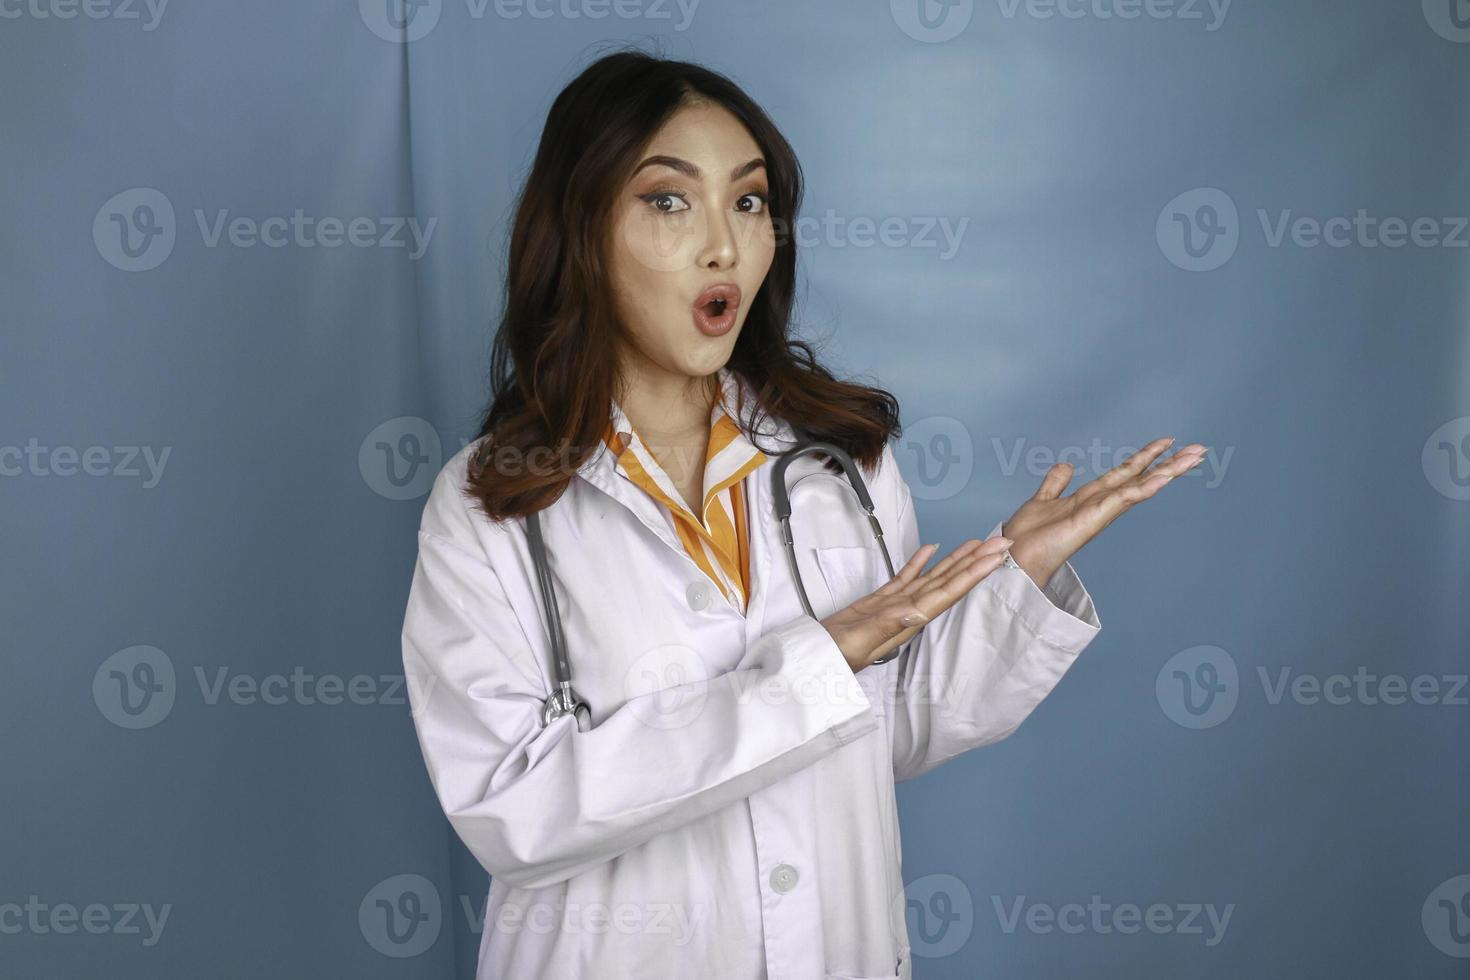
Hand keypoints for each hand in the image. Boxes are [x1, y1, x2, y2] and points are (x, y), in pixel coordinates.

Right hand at [819, 535, 1011, 671]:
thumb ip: (889, 625)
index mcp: (909, 619)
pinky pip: (905, 577)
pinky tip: (930, 550)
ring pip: (932, 577)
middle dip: (975, 562)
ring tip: (976, 543)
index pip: (948, 592)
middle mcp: (909, 611)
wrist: (815, 661)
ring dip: (954, 560)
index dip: (973, 574)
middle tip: (1000, 543)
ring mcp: (895, 605)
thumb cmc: (835, 656)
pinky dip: (919, 562)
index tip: (994, 558)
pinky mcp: (879, 601)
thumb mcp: (861, 641)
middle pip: (948, 581)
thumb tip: (918, 612)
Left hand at [1002, 437, 1206, 587]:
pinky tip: (1163, 476)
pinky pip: (1123, 499)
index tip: (1167, 442)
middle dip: (1169, 464)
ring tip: (1194, 456)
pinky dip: (1143, 487)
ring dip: (1168, 471)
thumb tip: (1066, 466)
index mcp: (1091, 498)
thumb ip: (1056, 484)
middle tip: (1199, 449)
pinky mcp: (1093, 519)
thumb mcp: (1043, 499)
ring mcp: (1100, 512)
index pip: (1124, 473)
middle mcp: (1101, 504)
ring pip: (1140, 486)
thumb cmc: (1029, 535)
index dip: (1145, 457)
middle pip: (1140, 478)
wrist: (1015, 556)